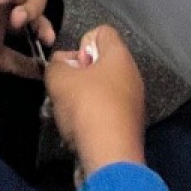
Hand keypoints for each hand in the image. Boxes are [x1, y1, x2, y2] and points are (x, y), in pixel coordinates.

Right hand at [44, 26, 146, 176]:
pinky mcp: (129, 126)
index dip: (82, 43)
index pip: (102, 32)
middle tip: (64, 91)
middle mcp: (132, 75)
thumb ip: (56, 65)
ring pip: (101, 90)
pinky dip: (92, 118)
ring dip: (82, 99)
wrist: (111, 158)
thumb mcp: (59, 79)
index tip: (73, 65)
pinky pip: (107, 112)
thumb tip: (62, 65)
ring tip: (67, 115)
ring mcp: (133, 103)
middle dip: (78, 74)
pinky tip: (79, 132)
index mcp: (120, 56)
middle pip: (100, 63)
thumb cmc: (87, 107)